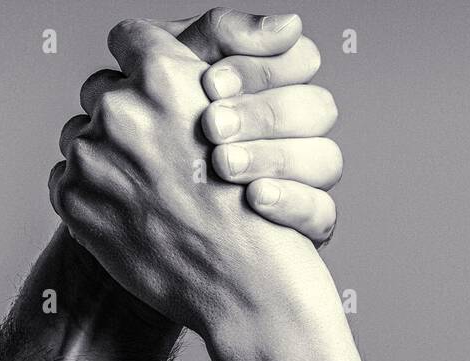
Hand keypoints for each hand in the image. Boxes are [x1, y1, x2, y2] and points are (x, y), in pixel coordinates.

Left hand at [49, 15, 341, 338]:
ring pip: (79, 135)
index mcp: (164, 77)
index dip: (139, 59)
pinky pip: (65, 179)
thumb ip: (190, 84)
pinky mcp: (74, 198)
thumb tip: (156, 63)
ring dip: (102, 156)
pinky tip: (127, 213)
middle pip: (100, 90)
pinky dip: (88, 193)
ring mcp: (91, 155)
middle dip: (121, 114)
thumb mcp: (241, 119)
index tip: (145, 81)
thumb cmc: (251, 206)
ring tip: (141, 189)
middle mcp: (121, 108)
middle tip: (152, 152)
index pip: (129, 37)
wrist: (242, 281)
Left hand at [158, 9, 341, 243]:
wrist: (143, 220)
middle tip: (211, 126)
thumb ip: (218, 34)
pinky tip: (255, 199)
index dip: (259, 68)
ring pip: (327, 159)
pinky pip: (323, 215)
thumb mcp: (170, 73)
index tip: (209, 83)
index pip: (301, 59)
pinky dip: (292, 203)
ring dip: (274, 157)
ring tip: (223, 164)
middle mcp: (297, 131)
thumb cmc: (150, 136)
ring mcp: (305, 180)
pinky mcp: (304, 227)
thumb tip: (287, 25)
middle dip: (261, 114)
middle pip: (318, 108)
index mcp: (275, 86)